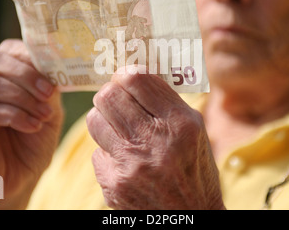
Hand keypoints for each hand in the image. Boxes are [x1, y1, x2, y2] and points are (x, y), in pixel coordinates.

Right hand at [0, 39, 63, 208]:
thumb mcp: (48, 109)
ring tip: (44, 115)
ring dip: (25, 98)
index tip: (54, 74)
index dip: (29, 57)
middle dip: (26, 75)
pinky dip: (17, 116)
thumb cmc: (33, 142)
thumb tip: (58, 66)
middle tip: (49, 94)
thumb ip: (50, 87)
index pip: (5, 51)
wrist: (18, 179)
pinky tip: (33, 126)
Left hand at [86, 66, 224, 209]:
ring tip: (120, 128)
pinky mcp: (113, 185)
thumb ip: (166, 100)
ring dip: (105, 120)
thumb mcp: (194, 130)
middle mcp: (154, 143)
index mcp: (180, 124)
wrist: (190, 217)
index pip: (136, 80)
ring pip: (94, 119)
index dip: (125, 73)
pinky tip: (124, 159)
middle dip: (111, 93)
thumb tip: (133, 74)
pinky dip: (108, 151)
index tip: (125, 77)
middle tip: (118, 100)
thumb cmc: (194, 168)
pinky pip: (96, 151)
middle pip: (108, 96)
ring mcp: (130, 166)